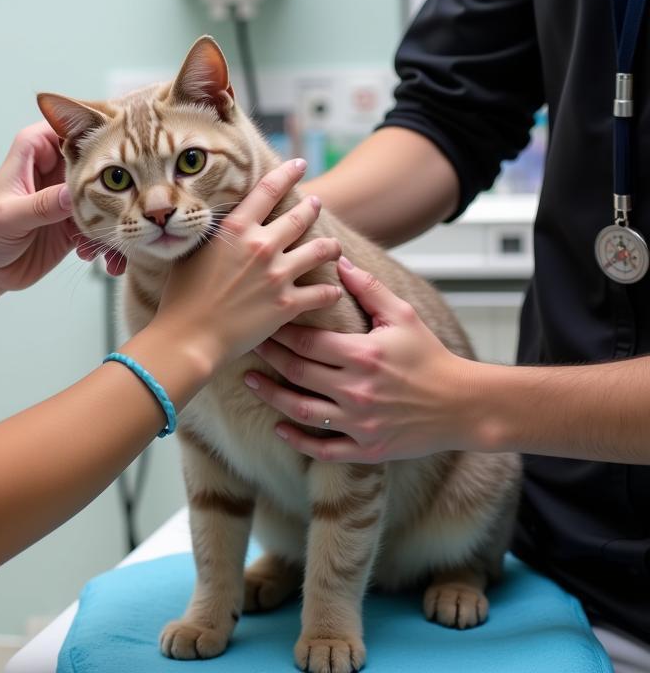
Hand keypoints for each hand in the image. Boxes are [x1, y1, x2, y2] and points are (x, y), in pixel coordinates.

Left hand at [0, 122, 125, 292]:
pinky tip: (100, 258)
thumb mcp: (9, 217)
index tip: (123, 142)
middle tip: (135, 198)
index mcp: (34, 151)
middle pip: (96, 160)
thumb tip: (73, 194)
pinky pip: (102, 226)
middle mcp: (54, 168)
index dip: (96, 129)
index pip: (70, 126)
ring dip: (115, 216)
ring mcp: (67, 196)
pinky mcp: (76, 223)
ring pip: (105, 195)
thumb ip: (41, 205)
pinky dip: (107, 241)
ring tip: (117, 240)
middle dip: (116, 178)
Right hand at [152, 159, 345, 369]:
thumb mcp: (193, 252)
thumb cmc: (182, 296)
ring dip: (330, 246)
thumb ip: (215, 235)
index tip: (299, 164)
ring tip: (335, 245)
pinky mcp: (287, 304)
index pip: (268, 190)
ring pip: (320, 250)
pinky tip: (334, 290)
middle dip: (312, 206)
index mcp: (236, 229)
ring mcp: (277, 275)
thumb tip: (222, 223)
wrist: (189, 336)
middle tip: (317, 203)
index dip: (287, 173)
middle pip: (300, 216)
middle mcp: (261, 246)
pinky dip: (330, 291)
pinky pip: (322, 293)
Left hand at [244, 258, 471, 461]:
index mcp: (363, 355)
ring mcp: (360, 423)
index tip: (263, 320)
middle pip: (298, 372)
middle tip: (248, 344)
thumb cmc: (431, 356)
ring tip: (251, 382)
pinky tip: (279, 427)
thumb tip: (339, 262)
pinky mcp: (367, 449)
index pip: (307, 342)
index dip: (280, 331)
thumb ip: (368, 288)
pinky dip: (298, 440)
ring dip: (271, 397)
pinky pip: (324, 450)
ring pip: (302, 411)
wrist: (463, 405)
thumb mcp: (403, 315)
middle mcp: (357, 391)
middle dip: (270, 357)